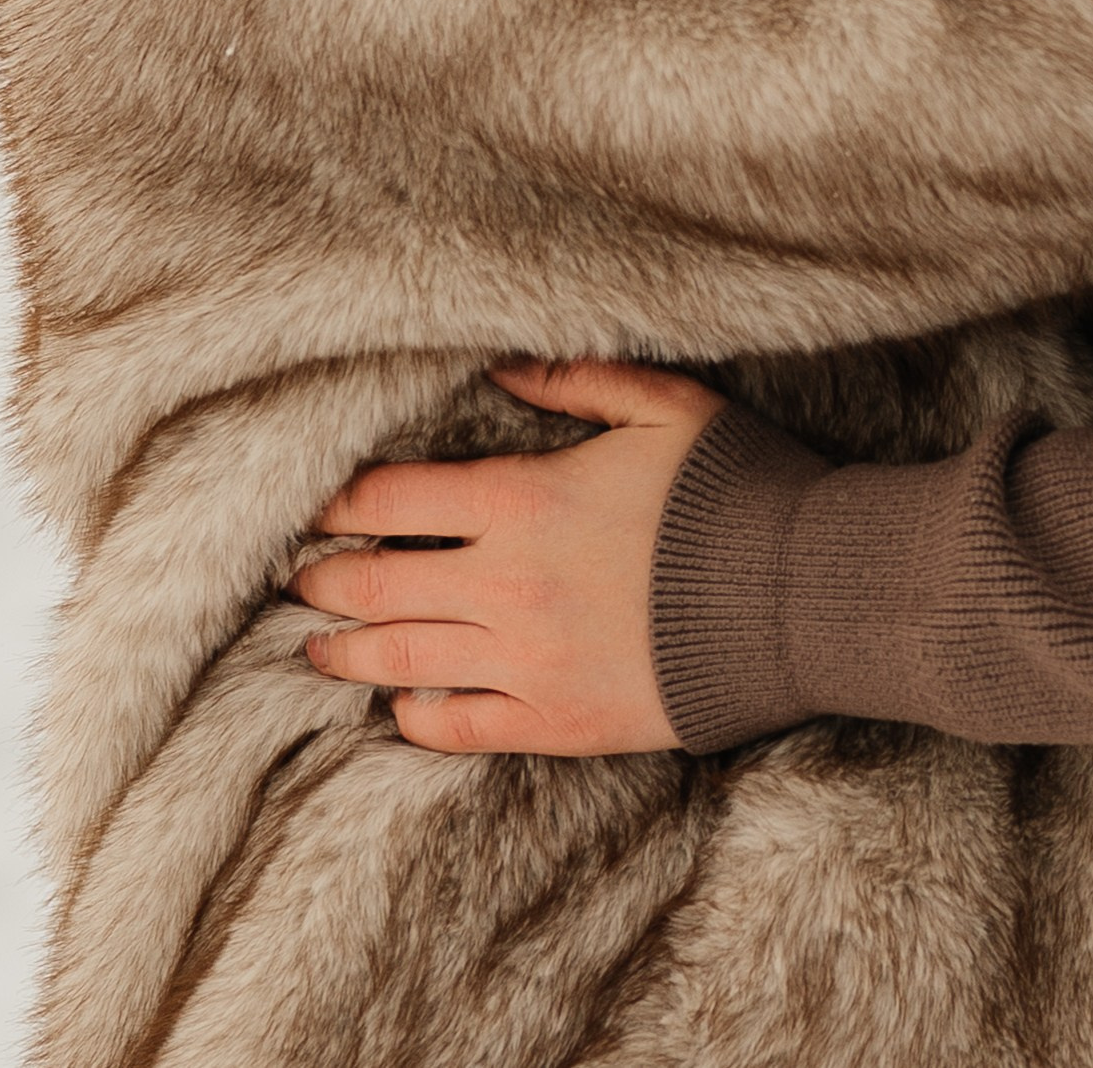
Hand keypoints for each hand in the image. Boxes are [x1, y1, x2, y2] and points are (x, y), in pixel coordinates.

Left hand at [291, 358, 725, 754]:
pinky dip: (417, 715)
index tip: (311, 507)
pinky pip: (461, 727)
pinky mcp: (557, 722)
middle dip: (326, 581)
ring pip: (404, 660)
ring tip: (316, 649)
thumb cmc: (731, 488)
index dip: (340, 503)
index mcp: (523, 501)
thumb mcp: (660, 404)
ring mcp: (526, 664)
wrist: (796, 596)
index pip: (394, 500)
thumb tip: (500, 364)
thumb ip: (573, 379)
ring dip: (349, 652)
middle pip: (380, 585)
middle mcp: (505, 587)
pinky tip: (400, 705)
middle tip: (296, 579)